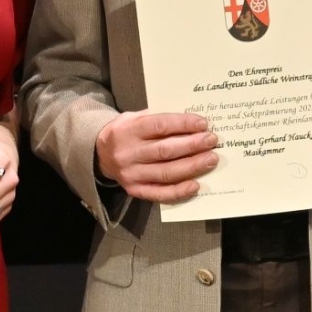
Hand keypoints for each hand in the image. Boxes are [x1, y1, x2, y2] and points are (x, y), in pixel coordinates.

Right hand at [95, 110, 218, 201]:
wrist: (100, 154)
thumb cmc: (126, 132)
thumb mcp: (135, 117)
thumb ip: (158, 119)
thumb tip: (192, 124)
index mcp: (129, 130)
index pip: (160, 125)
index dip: (183, 124)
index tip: (203, 123)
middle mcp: (128, 153)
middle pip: (165, 150)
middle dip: (193, 145)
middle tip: (211, 141)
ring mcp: (131, 174)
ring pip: (166, 172)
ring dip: (192, 166)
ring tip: (211, 159)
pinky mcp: (135, 190)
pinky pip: (160, 194)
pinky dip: (179, 191)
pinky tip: (196, 185)